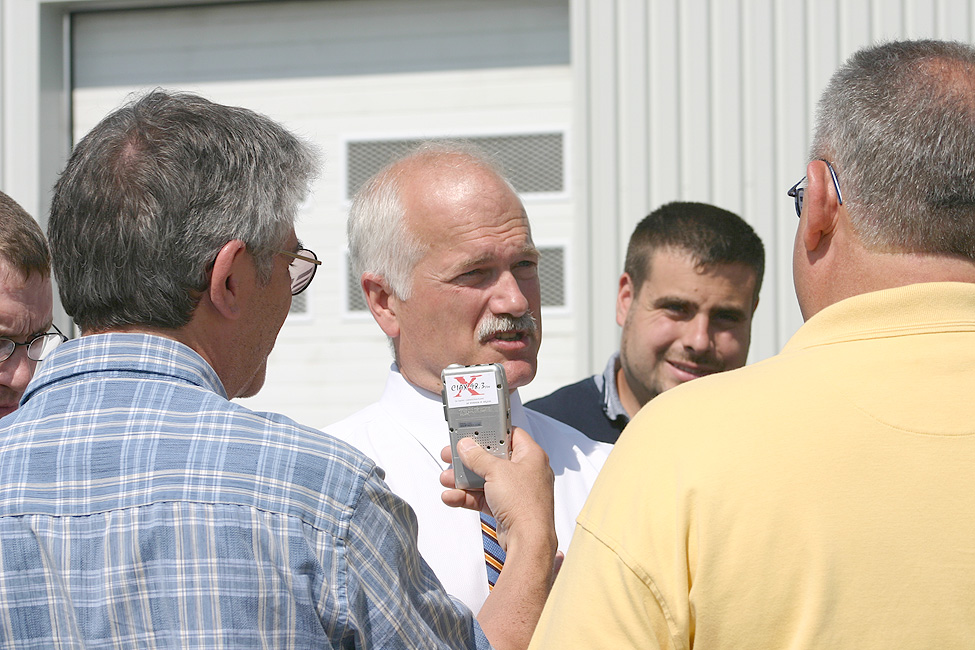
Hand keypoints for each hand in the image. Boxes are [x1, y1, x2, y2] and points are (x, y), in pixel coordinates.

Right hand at [440, 427, 555, 552]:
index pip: (510, 434)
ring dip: (464, 479)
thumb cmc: (525, 504)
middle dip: (470, 459)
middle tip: (453, 454)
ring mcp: (516, 491)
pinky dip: (467, 496)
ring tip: (446, 478)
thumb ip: (478, 457)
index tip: (473, 431)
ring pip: (485, 479)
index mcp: (531, 456)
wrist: (528, 541)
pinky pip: (483, 497)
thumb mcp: (496, 472)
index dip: (491, 431)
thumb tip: (467, 446)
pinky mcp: (506, 507)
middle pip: (493, 457)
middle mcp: (525, 472)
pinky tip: (452, 496)